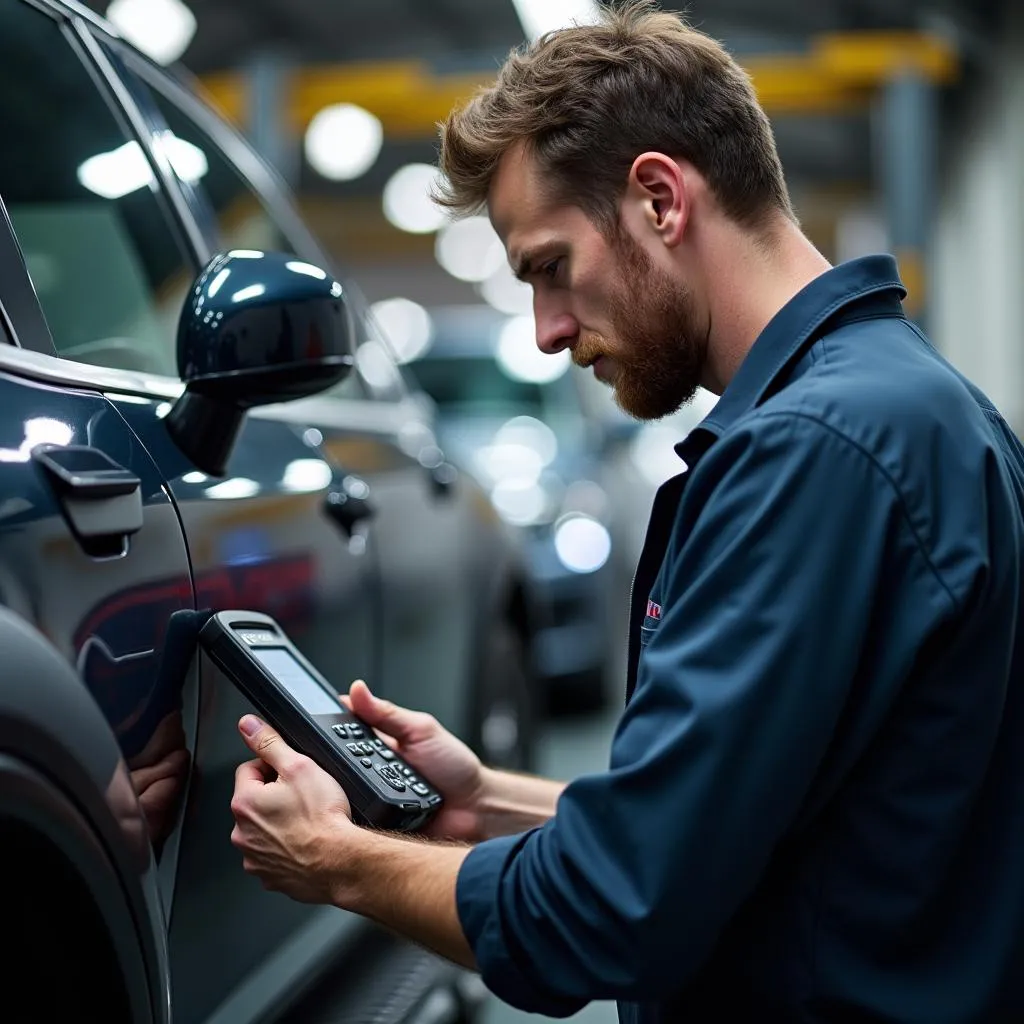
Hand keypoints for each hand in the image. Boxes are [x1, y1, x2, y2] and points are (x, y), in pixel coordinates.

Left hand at [230, 715, 354, 902]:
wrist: (340, 861)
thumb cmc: (323, 819)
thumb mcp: (299, 766)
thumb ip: (270, 742)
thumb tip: (248, 725)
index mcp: (245, 802)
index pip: (250, 769)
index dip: (274, 766)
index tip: (292, 773)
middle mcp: (242, 832)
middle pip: (256, 800)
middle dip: (276, 795)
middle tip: (303, 796)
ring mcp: (255, 857)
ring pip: (264, 828)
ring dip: (280, 821)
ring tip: (306, 820)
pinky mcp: (270, 876)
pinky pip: (274, 853)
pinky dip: (287, 846)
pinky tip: (306, 840)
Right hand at [343, 680, 487, 842]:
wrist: (475, 808)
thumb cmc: (454, 766)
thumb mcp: (421, 730)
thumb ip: (388, 713)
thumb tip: (358, 689)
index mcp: (379, 742)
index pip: (343, 730)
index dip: (328, 725)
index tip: (317, 718)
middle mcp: (370, 769)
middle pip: (337, 762)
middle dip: (337, 758)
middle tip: (347, 756)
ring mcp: (372, 796)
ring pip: (342, 791)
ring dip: (347, 786)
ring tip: (364, 781)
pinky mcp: (375, 822)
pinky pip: (356, 818)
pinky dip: (358, 812)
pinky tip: (365, 807)